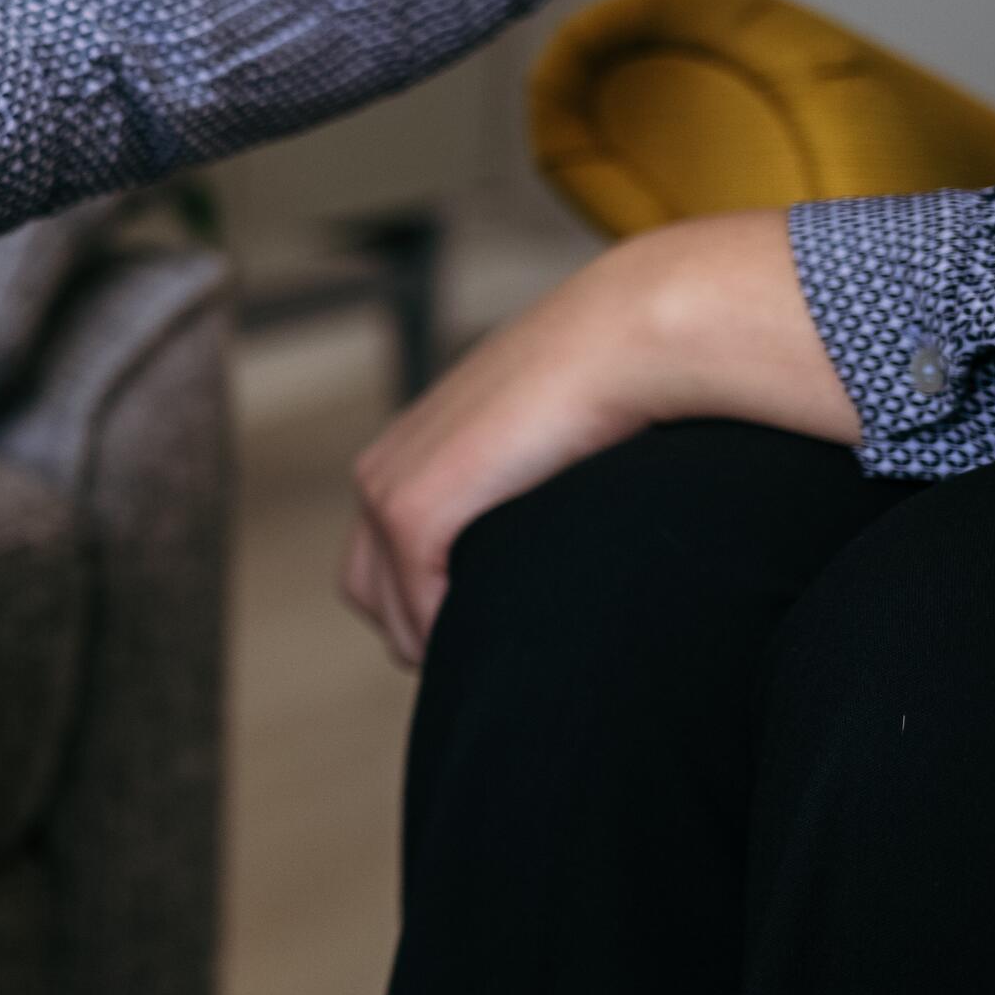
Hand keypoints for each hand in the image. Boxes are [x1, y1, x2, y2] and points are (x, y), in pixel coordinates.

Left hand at [341, 210, 859, 662]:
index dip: (432, 606)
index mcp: (406, 455)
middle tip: (503, 653)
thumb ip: (521, 486)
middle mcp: (380, 471)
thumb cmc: (606, 386)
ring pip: (390, 614)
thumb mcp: (544, 444)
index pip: (383, 563)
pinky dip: (457, 638)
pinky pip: (417, 612)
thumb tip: (547, 529)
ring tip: (513, 653)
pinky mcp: (411, 510)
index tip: (498, 626)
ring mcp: (387, 491)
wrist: (621, 340)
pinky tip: (512, 641)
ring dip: (445, 644)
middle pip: (373, 597)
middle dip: (428, 633)